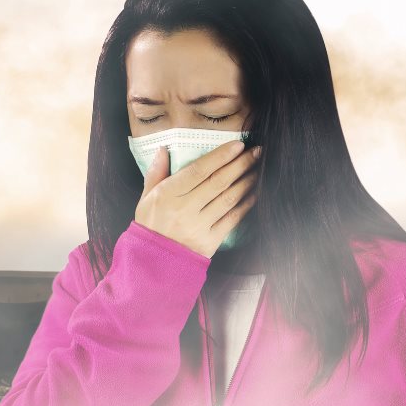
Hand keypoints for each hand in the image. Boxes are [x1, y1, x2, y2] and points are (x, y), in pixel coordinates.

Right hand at [134, 140, 262, 258]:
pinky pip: (233, 219)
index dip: (221, 156)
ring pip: (229, 198)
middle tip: (256, 152)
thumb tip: (164, 149)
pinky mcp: (211, 240)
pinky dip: (246, 205)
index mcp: (168, 194)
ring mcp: (199, 226)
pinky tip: (255, 193)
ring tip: (258, 169)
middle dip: (240, 164)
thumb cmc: (151, 224)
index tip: (238, 145)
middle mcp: (185, 209)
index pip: (199, 170)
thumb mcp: (146, 197)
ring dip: (247, 182)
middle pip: (219, 182)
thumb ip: (156, 172)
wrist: (154, 261)